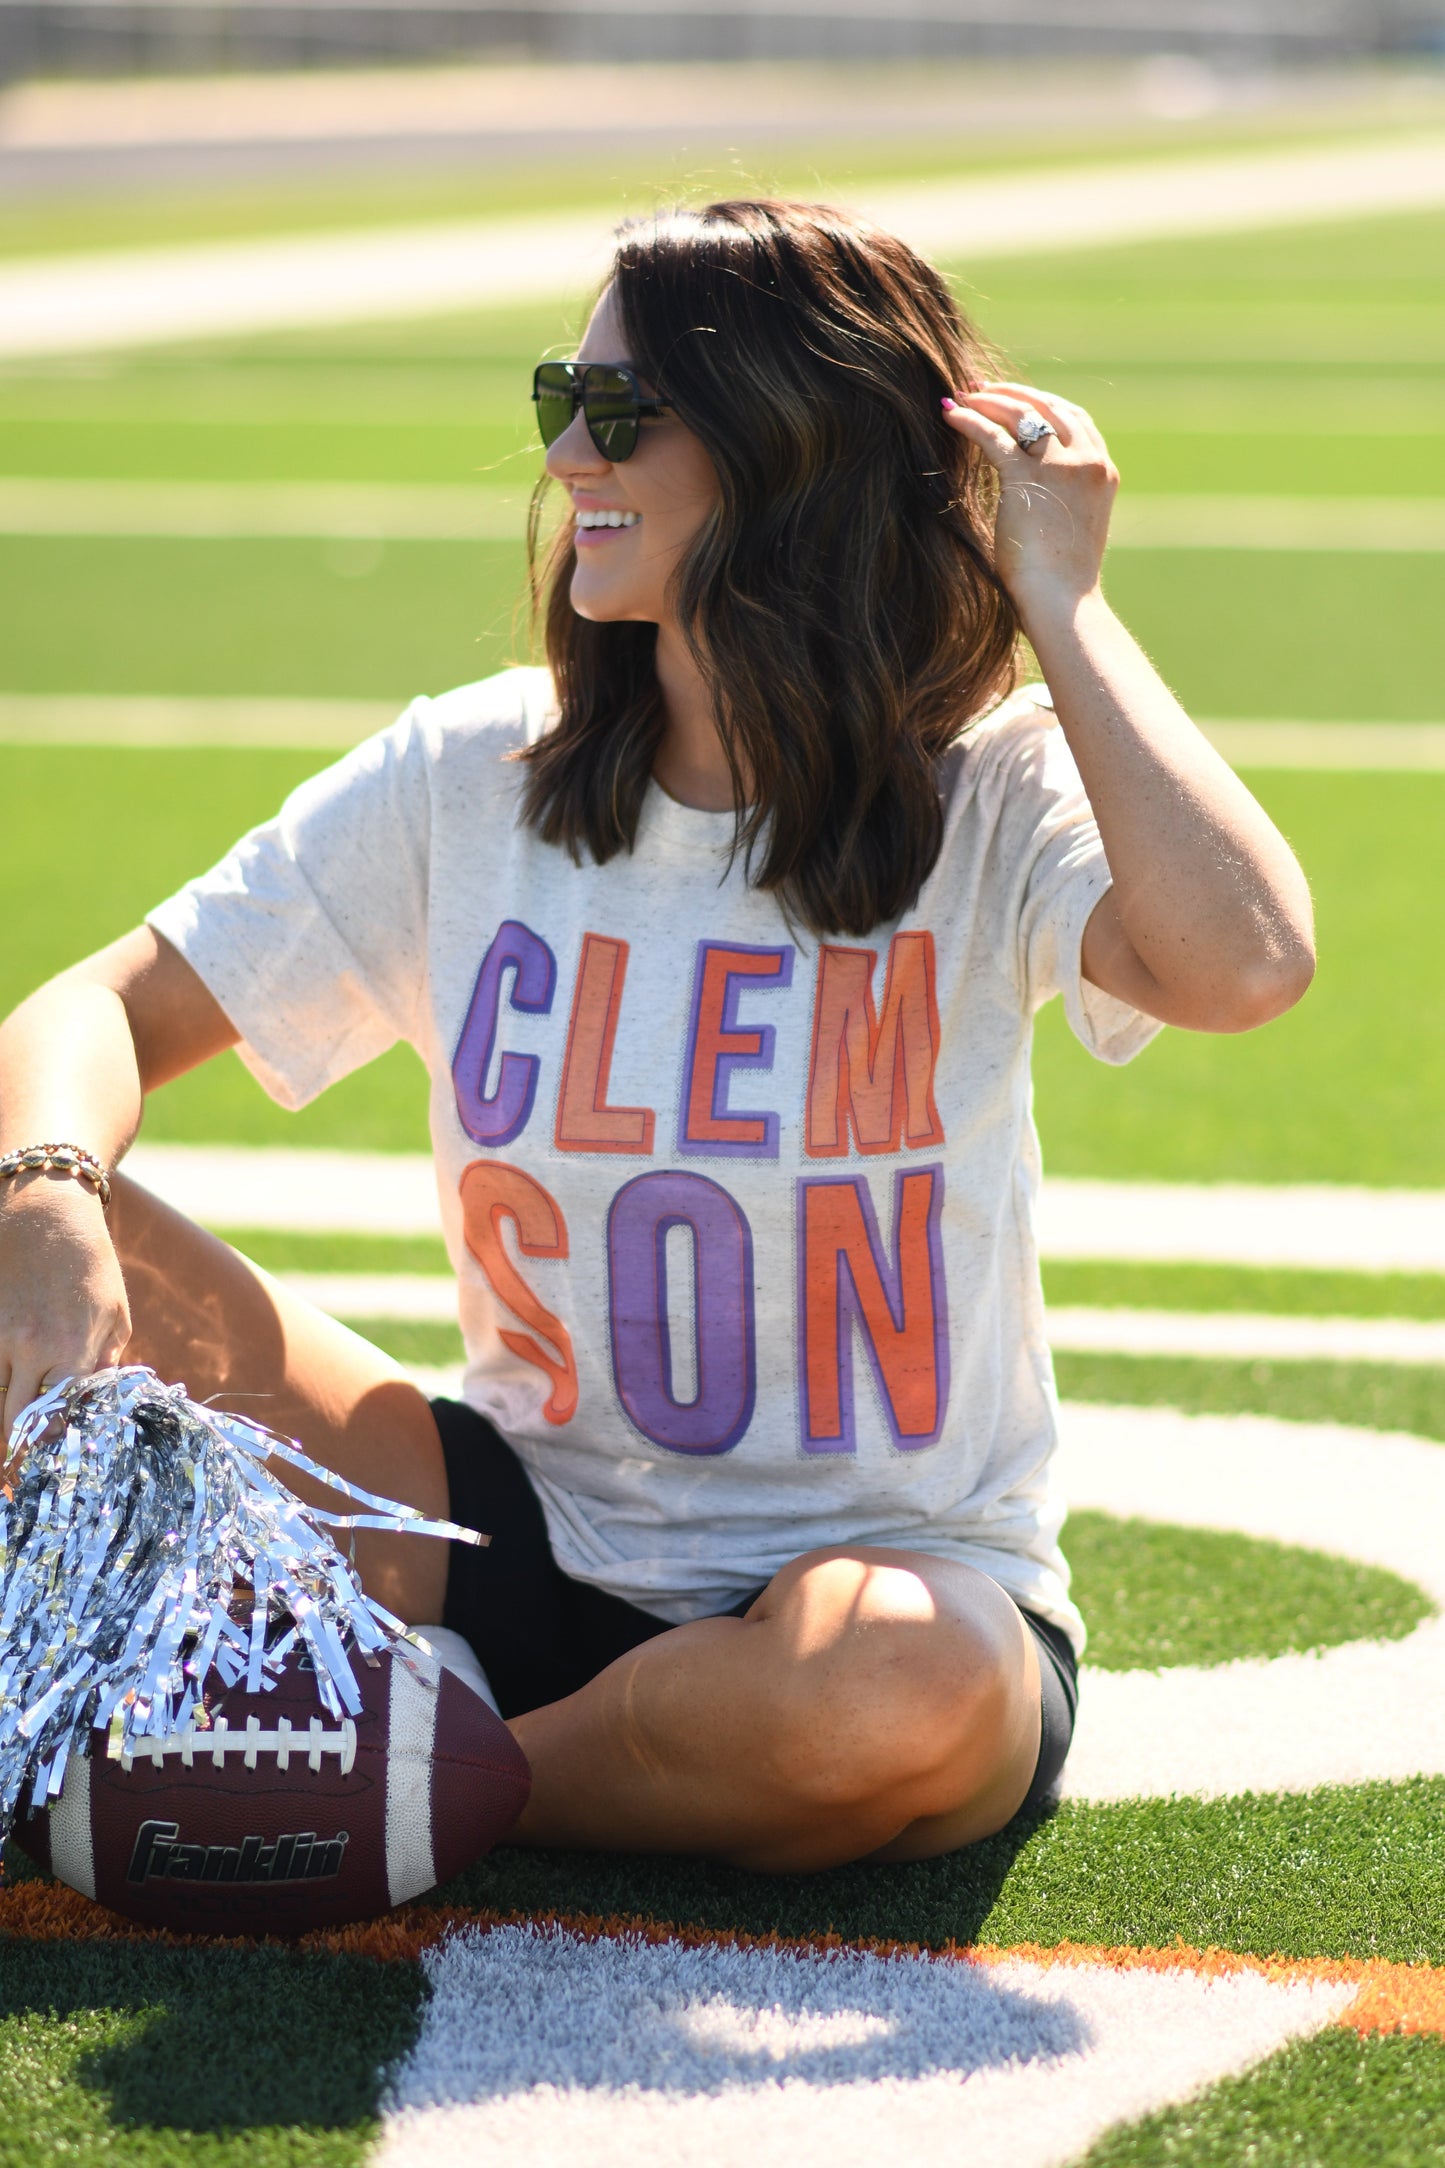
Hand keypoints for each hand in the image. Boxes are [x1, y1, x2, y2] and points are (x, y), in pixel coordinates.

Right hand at [0, 1175, 129, 1451]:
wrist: (42, 1212)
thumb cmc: (88, 1262)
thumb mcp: (115, 1312)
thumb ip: (106, 1362)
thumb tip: (100, 1404)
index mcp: (73, 1349)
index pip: (58, 1420)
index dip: (51, 1450)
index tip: (45, 1472)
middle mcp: (30, 1348)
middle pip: (13, 1421)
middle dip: (14, 1455)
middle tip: (12, 1482)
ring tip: (4, 1459)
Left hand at [942, 382, 1118, 619]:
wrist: (1062, 601)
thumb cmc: (1062, 581)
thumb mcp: (1072, 528)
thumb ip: (1063, 500)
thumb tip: (1036, 498)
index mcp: (1104, 471)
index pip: (1074, 419)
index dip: (1042, 403)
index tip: (1015, 400)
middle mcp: (1088, 461)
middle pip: (1048, 405)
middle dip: (1012, 393)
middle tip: (981, 388)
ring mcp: (1061, 466)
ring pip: (1021, 413)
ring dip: (989, 400)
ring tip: (963, 397)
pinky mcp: (1028, 477)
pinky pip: (993, 436)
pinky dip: (970, 421)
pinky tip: (951, 416)